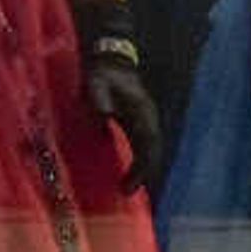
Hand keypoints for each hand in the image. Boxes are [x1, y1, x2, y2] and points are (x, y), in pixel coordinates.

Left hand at [76, 0, 159, 193]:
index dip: (140, 169)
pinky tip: (128, 170)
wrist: (111, 58)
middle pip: (153, 152)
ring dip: (142, 168)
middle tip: (127, 192)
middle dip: (143, 174)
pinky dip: (139, 160)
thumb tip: (103, 115)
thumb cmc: (102, 72)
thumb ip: (99, 97)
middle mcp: (148, 119)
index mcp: (142, 113)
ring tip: (128, 187)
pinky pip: (143, 145)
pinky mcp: (138, 121)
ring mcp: (145, 120)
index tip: (128, 186)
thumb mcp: (97, 82)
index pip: (148, 147)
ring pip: (150, 150)